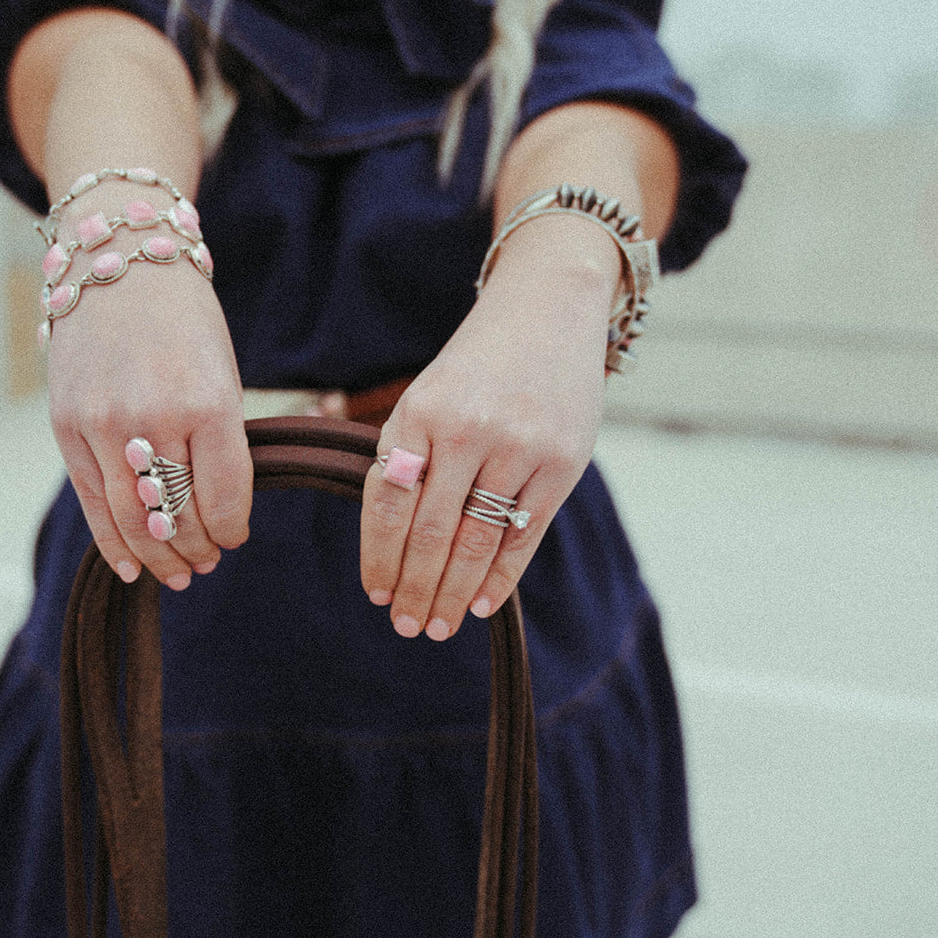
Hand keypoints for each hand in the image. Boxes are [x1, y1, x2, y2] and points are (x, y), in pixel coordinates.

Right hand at [47, 229, 250, 589]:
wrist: (117, 263)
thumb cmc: (182, 320)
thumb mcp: (222, 372)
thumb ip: (220, 440)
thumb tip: (217, 512)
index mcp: (207, 402)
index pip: (224, 499)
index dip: (231, 531)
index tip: (233, 537)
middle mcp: (153, 417)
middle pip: (177, 516)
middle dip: (197, 548)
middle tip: (206, 562)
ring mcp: (103, 424)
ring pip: (133, 519)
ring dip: (159, 554)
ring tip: (177, 571)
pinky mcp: (66, 426)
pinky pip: (92, 501)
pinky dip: (114, 542)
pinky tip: (133, 567)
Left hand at [359, 219, 617, 639]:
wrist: (550, 310)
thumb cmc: (479, 364)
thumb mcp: (429, 394)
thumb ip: (409, 455)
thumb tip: (389, 542)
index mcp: (420, 412)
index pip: (388, 502)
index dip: (379, 556)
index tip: (376, 594)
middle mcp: (467, 431)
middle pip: (430, 533)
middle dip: (414, 588)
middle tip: (405, 626)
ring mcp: (518, 448)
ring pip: (476, 542)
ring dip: (453, 593)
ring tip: (437, 626)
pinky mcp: (561, 463)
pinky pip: (524, 535)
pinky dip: (500, 577)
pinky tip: (480, 605)